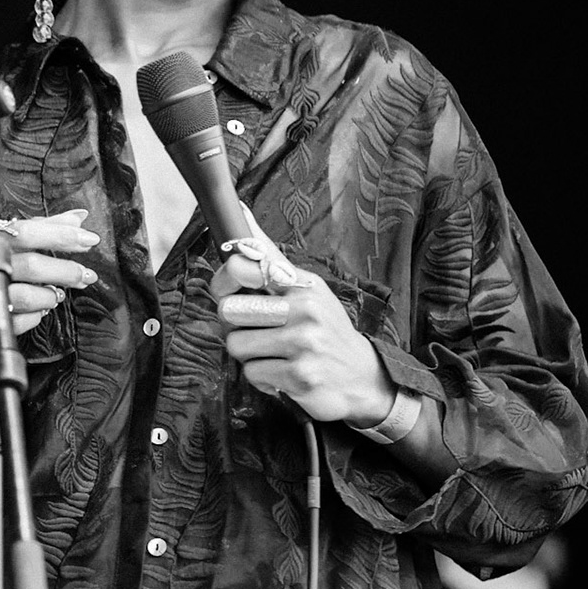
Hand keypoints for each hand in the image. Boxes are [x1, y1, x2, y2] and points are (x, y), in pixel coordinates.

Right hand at [0, 209, 100, 357]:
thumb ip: (31, 230)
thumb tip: (78, 217)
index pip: (18, 231)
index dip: (57, 235)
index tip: (86, 239)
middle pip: (22, 265)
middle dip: (61, 270)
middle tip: (83, 274)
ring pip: (17, 298)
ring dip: (47, 296)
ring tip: (56, 294)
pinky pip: (9, 324)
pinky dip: (31, 318)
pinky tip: (36, 311)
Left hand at [209, 219, 394, 425]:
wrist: (363, 376)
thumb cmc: (324, 328)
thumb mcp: (306, 288)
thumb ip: (269, 257)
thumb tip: (240, 210)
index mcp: (302, 284)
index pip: (243, 268)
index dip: (224, 280)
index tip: (228, 288)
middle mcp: (305, 309)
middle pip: (229, 312)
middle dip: (235, 325)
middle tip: (258, 331)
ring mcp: (304, 343)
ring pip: (236, 345)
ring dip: (249, 354)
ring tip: (276, 353)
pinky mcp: (300, 376)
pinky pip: (252, 373)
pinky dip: (263, 378)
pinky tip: (284, 373)